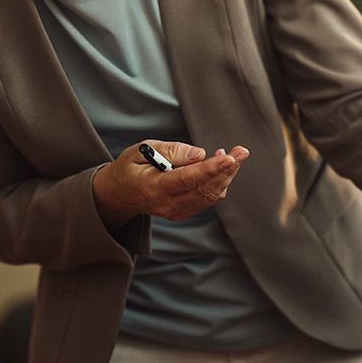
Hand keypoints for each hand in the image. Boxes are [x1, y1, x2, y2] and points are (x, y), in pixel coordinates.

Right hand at [93, 141, 250, 227]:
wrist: (119, 194)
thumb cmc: (130, 167)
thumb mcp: (142, 150)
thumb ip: (170, 151)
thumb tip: (199, 154)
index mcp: (152, 188)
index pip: (186, 180)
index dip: (210, 169)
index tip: (230, 157)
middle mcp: (166, 205)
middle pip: (204, 190)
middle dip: (227, 169)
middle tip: (242, 150)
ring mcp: (176, 212)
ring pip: (210, 196)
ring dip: (226, 175)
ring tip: (233, 153)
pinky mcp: (184, 212)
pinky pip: (208, 199)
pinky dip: (220, 181)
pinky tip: (220, 164)